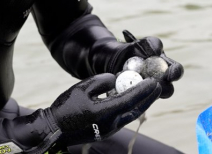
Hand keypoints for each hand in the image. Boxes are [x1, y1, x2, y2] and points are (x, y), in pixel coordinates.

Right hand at [46, 73, 160, 146]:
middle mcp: (110, 124)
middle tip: (158, 87)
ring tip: (149, 92)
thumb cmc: (65, 107)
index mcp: (105, 113)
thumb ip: (102, 81)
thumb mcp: (82, 88)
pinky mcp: (105, 131)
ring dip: (140, 103)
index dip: (144, 89)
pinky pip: (122, 118)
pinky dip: (129, 108)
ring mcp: (108, 129)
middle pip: (135, 110)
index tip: (154, 81)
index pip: (130, 99)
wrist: (53, 129)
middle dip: (148, 98)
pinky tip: (131, 99)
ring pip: (130, 115)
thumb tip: (115, 79)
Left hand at [114, 30, 183, 98]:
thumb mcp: (144, 43)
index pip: (177, 71)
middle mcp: (161, 82)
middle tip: (152, 82)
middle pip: (168, 90)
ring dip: (144, 90)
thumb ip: (153, 44)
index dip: (176, 73)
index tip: (169, 74)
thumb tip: (157, 53)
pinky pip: (135, 98)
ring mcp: (149, 91)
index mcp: (167, 68)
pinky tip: (119, 78)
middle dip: (163, 88)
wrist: (116, 57)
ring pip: (151, 96)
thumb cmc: (135, 48)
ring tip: (132, 79)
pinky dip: (129, 90)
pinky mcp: (136, 97)